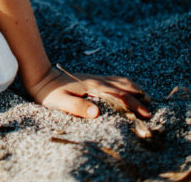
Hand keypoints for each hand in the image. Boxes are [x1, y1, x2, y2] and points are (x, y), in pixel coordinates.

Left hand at [26, 65, 151, 119]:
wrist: (41, 77)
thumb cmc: (50, 93)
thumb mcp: (61, 102)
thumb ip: (78, 107)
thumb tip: (96, 112)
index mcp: (92, 87)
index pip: (118, 95)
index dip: (132, 104)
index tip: (145, 113)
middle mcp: (96, 80)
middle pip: (122, 86)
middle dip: (137, 97)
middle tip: (150, 108)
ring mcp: (94, 78)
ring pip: (118, 80)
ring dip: (133, 88)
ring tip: (145, 96)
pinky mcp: (91, 79)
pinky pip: (112, 79)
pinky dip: (124, 83)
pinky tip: (126, 87)